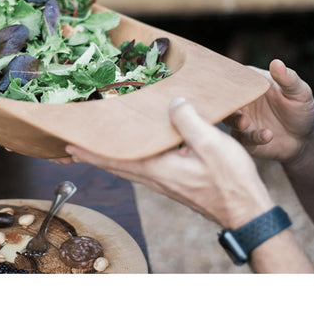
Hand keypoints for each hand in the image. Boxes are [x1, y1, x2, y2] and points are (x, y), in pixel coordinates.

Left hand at [64, 98, 273, 228]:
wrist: (247, 212)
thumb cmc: (231, 182)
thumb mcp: (212, 145)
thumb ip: (188, 122)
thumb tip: (172, 102)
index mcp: (158, 169)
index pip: (113, 159)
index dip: (89, 151)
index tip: (67, 145)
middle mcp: (154, 177)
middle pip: (114, 165)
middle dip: (90, 155)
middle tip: (69, 147)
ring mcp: (163, 181)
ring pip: (126, 167)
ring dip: (105, 157)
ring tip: (90, 148)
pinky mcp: (172, 181)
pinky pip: (140, 167)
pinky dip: (124, 159)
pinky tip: (129, 152)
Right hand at [223, 59, 313, 163]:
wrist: (303, 139)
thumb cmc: (300, 109)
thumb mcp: (300, 92)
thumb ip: (287, 79)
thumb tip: (276, 63)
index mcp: (249, 83)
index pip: (233, 77)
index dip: (226, 78)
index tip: (225, 81)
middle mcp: (241, 100)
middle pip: (226, 98)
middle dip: (226, 101)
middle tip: (232, 102)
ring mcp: (240, 119)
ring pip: (229, 118)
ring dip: (235, 120)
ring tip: (245, 123)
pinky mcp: (243, 138)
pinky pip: (243, 138)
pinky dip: (253, 137)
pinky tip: (267, 135)